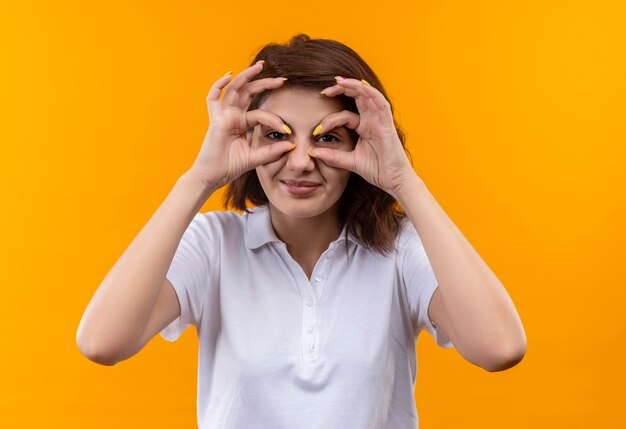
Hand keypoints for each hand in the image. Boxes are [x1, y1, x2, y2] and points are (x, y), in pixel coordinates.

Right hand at [187, 61, 294, 189]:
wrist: (212, 177)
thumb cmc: (230, 167)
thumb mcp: (256, 158)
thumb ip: (272, 151)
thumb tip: (292, 145)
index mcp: (242, 123)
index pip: (261, 113)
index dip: (274, 119)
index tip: (287, 130)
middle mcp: (233, 116)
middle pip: (249, 93)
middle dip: (264, 83)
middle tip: (282, 80)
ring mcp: (223, 116)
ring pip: (234, 90)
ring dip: (246, 76)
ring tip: (259, 67)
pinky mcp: (215, 120)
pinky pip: (213, 99)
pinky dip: (218, 85)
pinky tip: (229, 75)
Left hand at [309, 77, 415, 198]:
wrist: (394, 181)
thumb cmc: (377, 170)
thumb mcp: (349, 161)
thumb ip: (333, 156)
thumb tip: (312, 152)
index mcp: (364, 127)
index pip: (345, 114)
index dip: (330, 119)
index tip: (316, 130)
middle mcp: (372, 120)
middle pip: (357, 97)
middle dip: (341, 90)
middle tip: (324, 91)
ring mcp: (380, 120)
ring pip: (368, 94)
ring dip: (353, 85)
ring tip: (338, 82)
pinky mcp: (387, 123)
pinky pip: (380, 102)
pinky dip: (369, 92)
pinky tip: (358, 86)